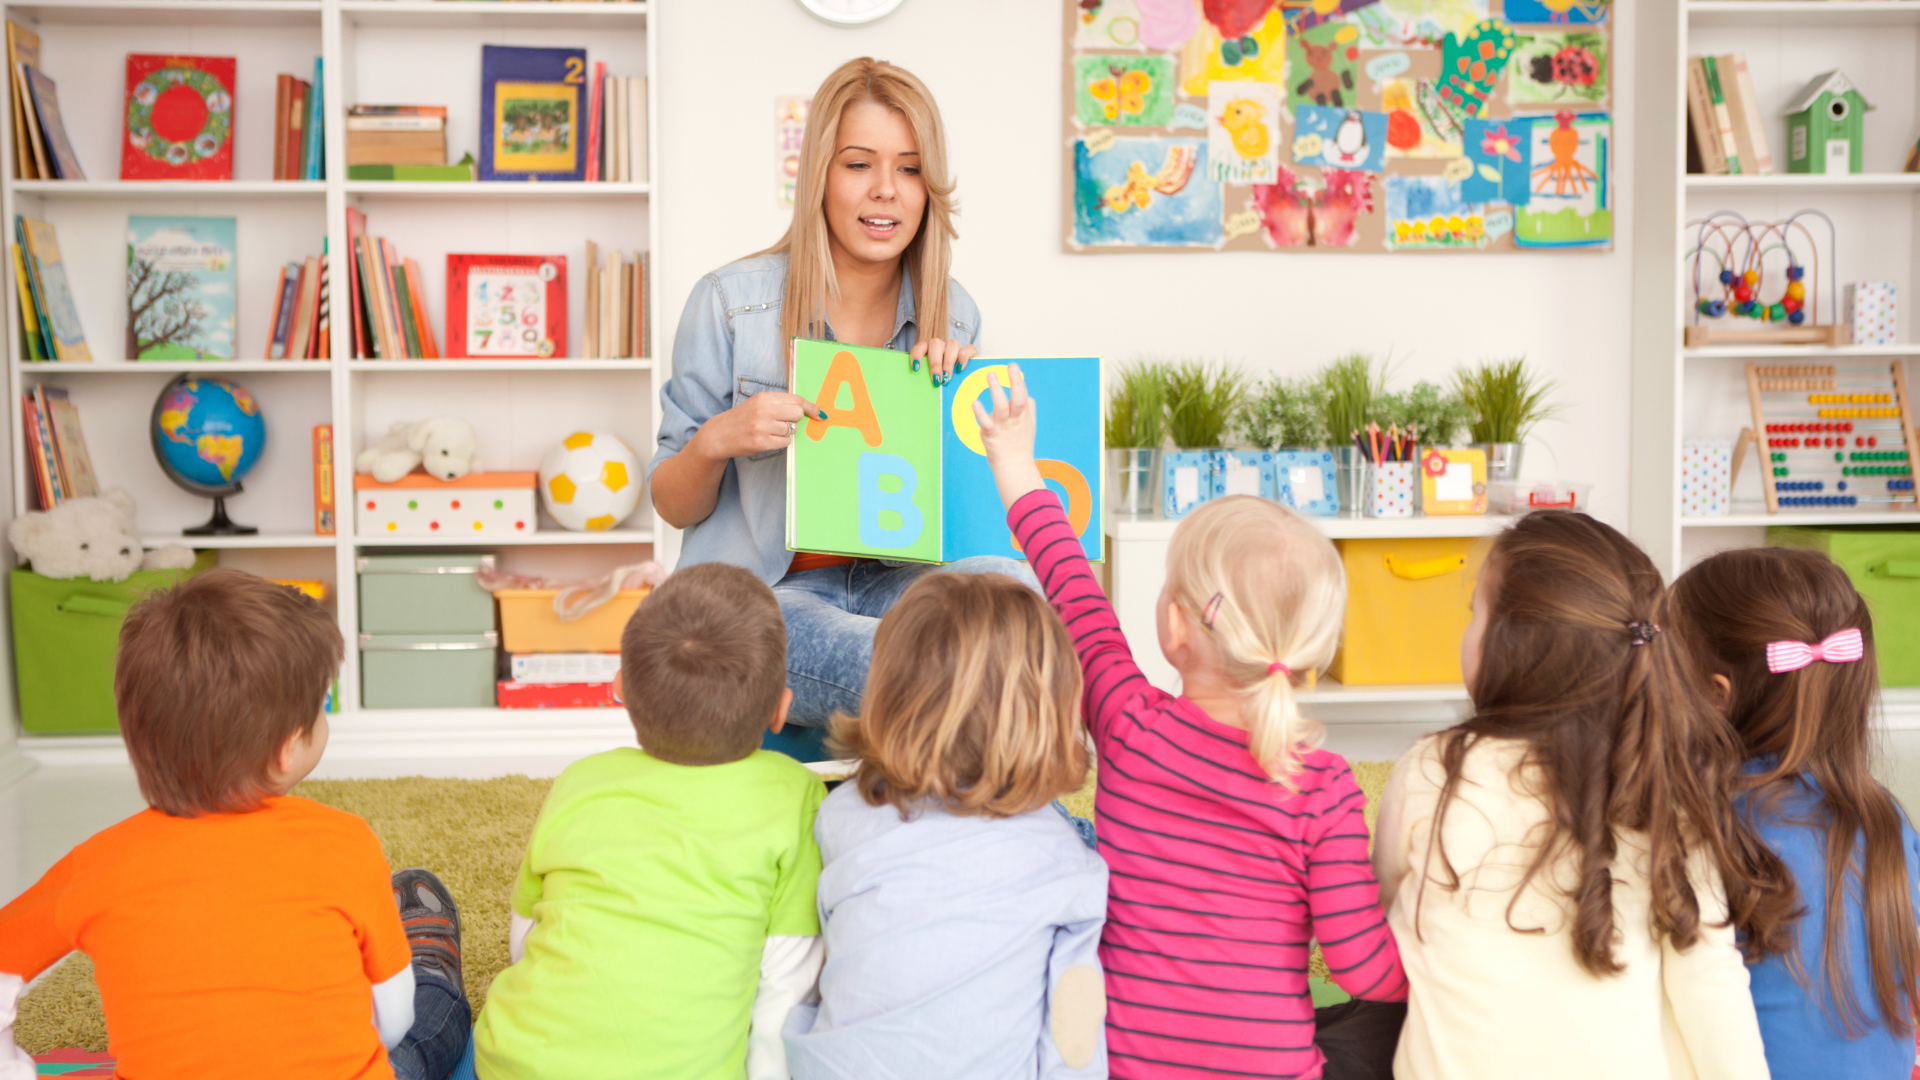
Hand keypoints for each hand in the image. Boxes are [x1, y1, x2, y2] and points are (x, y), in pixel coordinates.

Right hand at [692, 391, 827, 460]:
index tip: (820, 413)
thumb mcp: (758, 404)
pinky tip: (769, 440)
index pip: (796, 399)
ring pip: (791, 430)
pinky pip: (785, 443)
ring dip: (786, 433)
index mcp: (764, 398)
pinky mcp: (761, 442)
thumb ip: (779, 404)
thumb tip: (805, 410)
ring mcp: (762, 427)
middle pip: (797, 414)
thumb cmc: (743, 419)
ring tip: (771, 431)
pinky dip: (781, 442)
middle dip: (795, 420)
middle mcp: (764, 410)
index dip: (810, 407)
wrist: (719, 435)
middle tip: (784, 423)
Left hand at [910, 337, 975, 386]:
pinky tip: (960, 369)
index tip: (916, 368)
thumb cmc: (942, 384)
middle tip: (936, 379)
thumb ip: (926, 380)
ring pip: (952, 344)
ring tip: (947, 377)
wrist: (964, 387)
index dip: (917, 355)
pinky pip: (968, 348)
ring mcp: (955, 348)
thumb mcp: (933, 381)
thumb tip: (921, 391)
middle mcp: (941, 347)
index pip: (920, 346)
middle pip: (936, 344)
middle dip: (935, 363)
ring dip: (948, 362)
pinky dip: (964, 358)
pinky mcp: (970, 352)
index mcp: (929, 351)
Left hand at [971, 364, 1046, 509]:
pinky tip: (974, 402)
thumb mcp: (1029, 426)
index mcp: (1023, 416)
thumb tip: (1029, 397)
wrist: (1014, 467)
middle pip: (1018, 398)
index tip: (1014, 367)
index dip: (1018, 381)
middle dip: (1015, 381)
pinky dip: (980, 412)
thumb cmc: (1020, 445)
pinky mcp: (991, 435)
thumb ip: (1029, 411)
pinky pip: (986, 422)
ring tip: (991, 374)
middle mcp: (1015, 420)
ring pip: (1001, 406)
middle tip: (1011, 366)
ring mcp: (1003, 427)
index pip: (1023, 395)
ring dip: (996, 389)